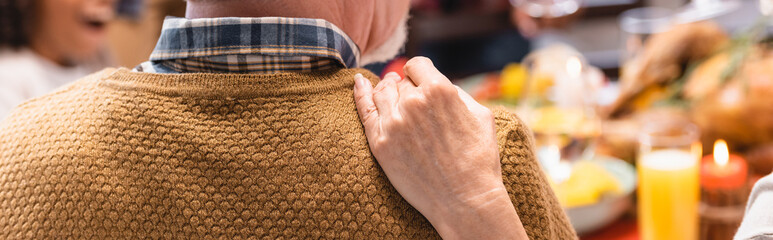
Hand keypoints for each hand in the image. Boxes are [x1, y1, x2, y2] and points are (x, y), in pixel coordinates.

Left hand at [352, 57, 527, 238]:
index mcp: (439, 90)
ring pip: (381, 93)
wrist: (465, 200)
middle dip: (406, 88)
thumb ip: (457, 92)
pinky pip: (364, 111)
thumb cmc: (479, 160)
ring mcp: (393, 123)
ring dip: (386, 91)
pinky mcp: (380, 144)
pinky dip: (360, 94)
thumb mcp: (481, 115)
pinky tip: (359, 83)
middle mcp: (413, 102)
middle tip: (413, 103)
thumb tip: (437, 84)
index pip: (417, 66)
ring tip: (389, 92)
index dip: (419, 74)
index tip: (421, 83)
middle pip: (400, 82)